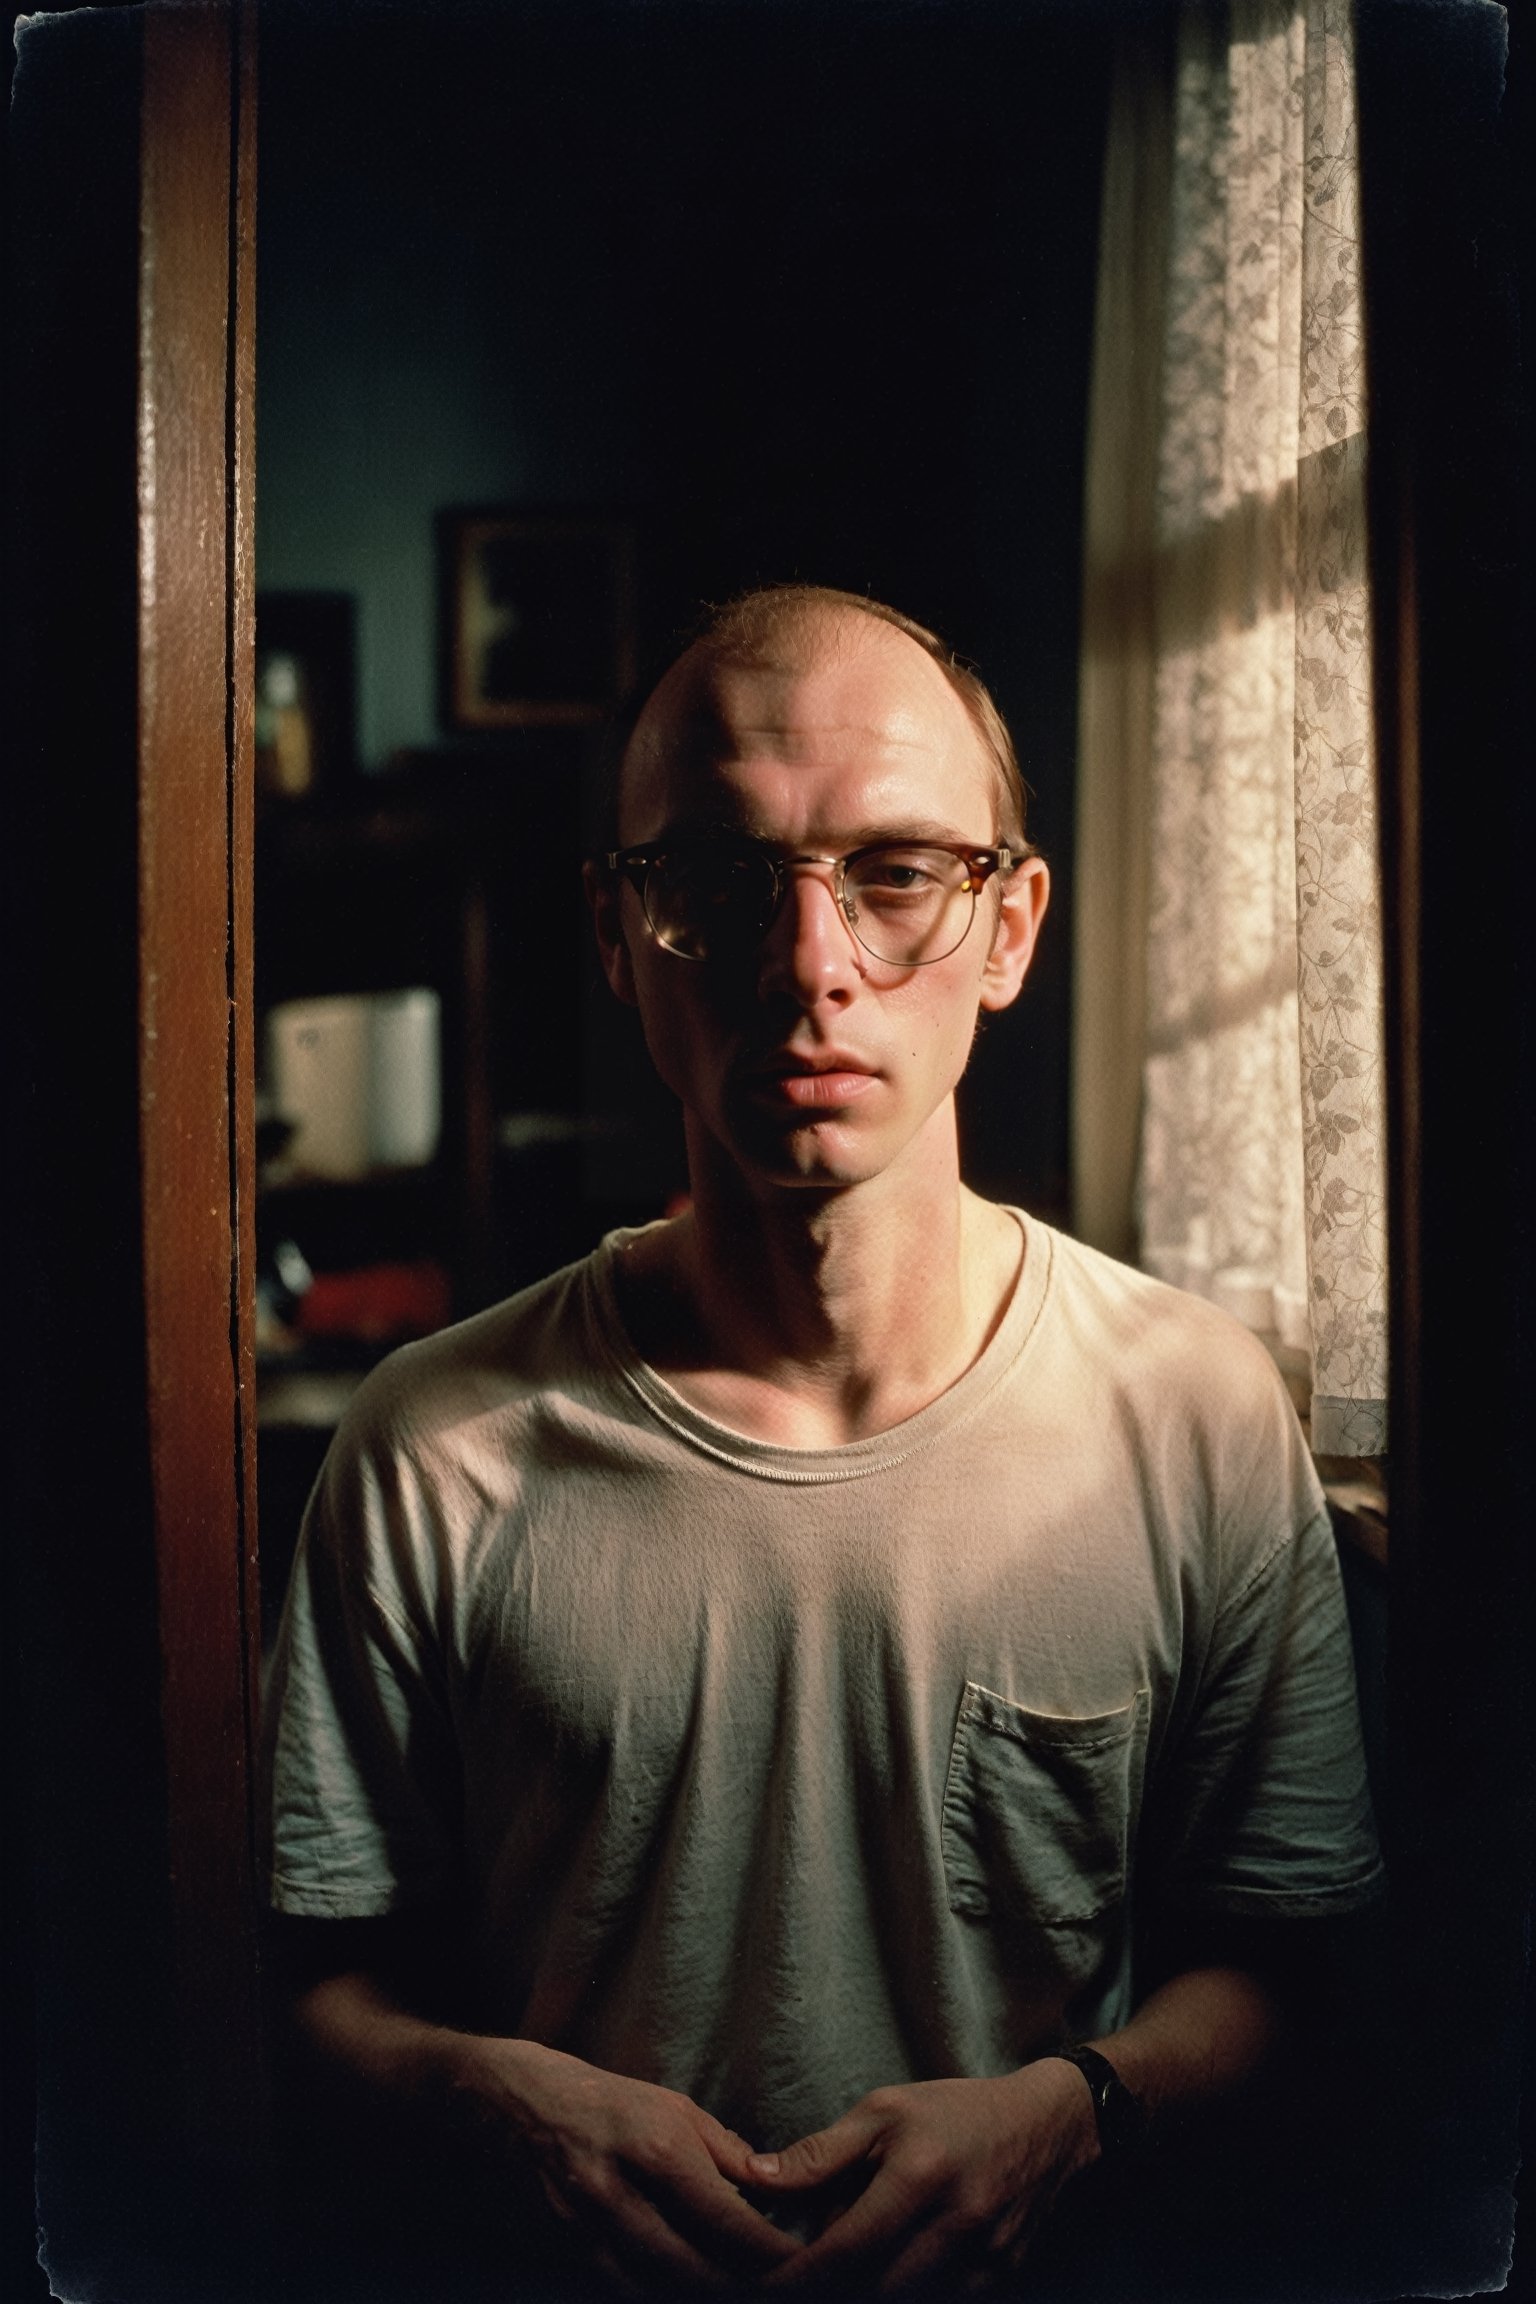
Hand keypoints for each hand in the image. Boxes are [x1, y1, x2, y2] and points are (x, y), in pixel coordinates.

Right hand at [475, 2038, 800, 2294]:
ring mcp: (585, 2228)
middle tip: (776, 2293)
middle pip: (690, 2271)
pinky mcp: (563, 2251)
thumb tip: (772, 2187)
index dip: (767, 2252)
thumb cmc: (604, 2098)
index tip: (799, 2265)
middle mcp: (619, 2192)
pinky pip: (618, 2290)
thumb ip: (725, 2151)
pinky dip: (653, 2296)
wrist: (513, 2102)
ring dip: (695, 2297)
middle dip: (735, 2289)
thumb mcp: (673, 2106)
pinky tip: (681, 2293)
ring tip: (731, 2295)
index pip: (725, 2218)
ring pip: (652, 2291)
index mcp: (656, 2146)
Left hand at [744, 2064, 1099, 2295]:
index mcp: (920, 2175)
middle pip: (874, 2290)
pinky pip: (940, 2303)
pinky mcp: (999, 2282)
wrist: (1045, 2127)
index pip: (846, 2248)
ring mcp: (984, 2261)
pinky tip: (889, 2269)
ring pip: (906, 2303)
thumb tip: (755, 2177)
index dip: (799, 2277)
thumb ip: (820, 2154)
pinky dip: (906, 2294)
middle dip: (832, 2290)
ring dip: (868, 2292)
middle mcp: (956, 2224)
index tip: (762, 2286)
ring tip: (846, 2267)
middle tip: (800, 2279)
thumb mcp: (883, 2112)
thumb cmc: (954, 2113)